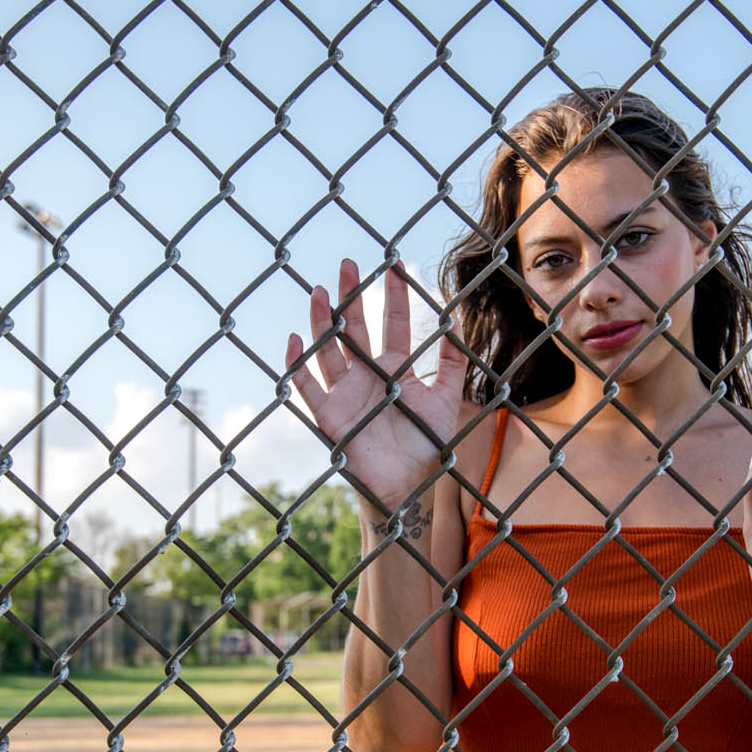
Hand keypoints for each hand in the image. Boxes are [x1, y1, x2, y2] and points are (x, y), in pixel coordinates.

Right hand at [286, 259, 467, 509]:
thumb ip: (453, 363)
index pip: (394, 322)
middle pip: (357, 327)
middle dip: (352, 295)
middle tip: (349, 264)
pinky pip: (307, 386)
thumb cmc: (428, 445)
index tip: (394, 265)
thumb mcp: (447, 400)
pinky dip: (298, 365)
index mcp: (395, 367)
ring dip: (324, 322)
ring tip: (321, 293)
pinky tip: (295, 340)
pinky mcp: (328, 415)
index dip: (395, 295)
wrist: (408, 487)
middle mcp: (367, 373)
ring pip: (330, 349)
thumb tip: (457, 322)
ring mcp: (345, 391)